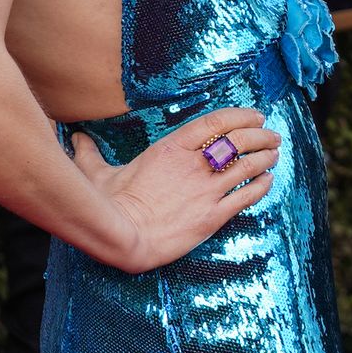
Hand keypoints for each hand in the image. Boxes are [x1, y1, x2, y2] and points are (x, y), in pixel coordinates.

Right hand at [73, 106, 281, 272]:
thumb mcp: (99, 172)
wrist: (122, 238)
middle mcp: (194, 165)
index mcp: (172, 148)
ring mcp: (206, 190)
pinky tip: (268, 181)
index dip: (242, 115)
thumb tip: (75, 138)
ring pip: (248, 166)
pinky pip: (246, 196)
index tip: (256, 115)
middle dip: (262, 135)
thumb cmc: (108, 204)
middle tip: (273, 135)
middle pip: (240, 140)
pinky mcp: (213, 216)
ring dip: (266, 157)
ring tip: (275, 154)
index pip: (218, 121)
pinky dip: (262, 186)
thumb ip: (90, 152)